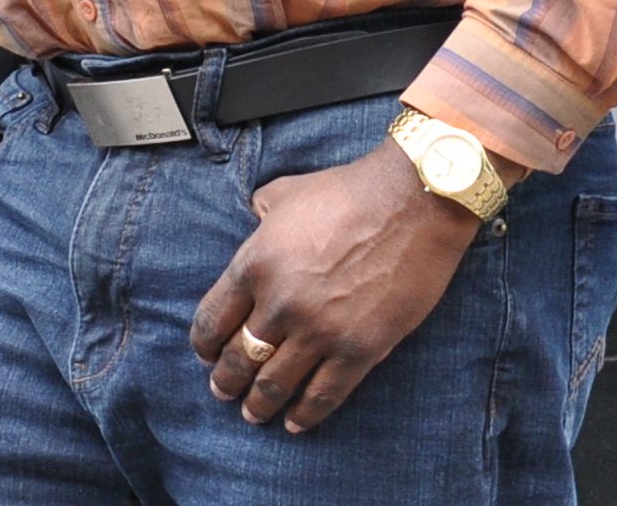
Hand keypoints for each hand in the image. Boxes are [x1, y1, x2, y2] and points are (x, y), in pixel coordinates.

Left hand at [185, 140, 489, 433]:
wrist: (412, 202)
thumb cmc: (348, 192)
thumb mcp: (285, 193)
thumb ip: (261, 215)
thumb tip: (255, 221)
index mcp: (254, 264)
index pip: (213, 319)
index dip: (205, 345)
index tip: (205, 355)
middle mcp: (280, 304)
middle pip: (240, 357)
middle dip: (227, 380)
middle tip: (223, 392)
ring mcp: (320, 330)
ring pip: (276, 383)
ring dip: (260, 404)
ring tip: (253, 414)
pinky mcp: (360, 349)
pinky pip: (325, 394)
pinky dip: (307, 414)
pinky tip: (296, 424)